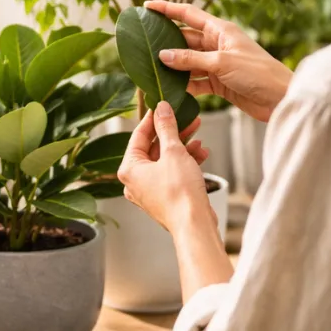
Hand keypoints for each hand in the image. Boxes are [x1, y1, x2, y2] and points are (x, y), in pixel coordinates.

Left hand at [117, 102, 215, 233]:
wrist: (194, 224)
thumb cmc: (180, 193)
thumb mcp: (173, 152)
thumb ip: (167, 127)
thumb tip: (162, 109)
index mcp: (129, 169)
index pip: (138, 136)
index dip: (153, 119)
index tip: (162, 106)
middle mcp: (135, 181)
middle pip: (153, 148)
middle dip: (173, 133)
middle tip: (187, 119)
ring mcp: (149, 191)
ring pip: (165, 161)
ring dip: (183, 147)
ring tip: (198, 136)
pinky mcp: (164, 197)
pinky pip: (172, 174)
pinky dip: (185, 163)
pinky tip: (202, 153)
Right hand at [144, 1, 292, 122]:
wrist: (281, 98)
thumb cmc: (259, 73)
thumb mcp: (221, 63)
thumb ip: (191, 60)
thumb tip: (163, 55)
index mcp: (220, 30)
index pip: (188, 14)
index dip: (167, 9)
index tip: (147, 7)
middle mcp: (217, 44)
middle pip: (185, 39)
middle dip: (165, 42)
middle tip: (142, 45)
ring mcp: (217, 64)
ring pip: (188, 62)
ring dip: (173, 67)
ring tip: (151, 70)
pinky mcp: (219, 83)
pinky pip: (195, 81)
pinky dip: (184, 85)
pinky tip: (170, 89)